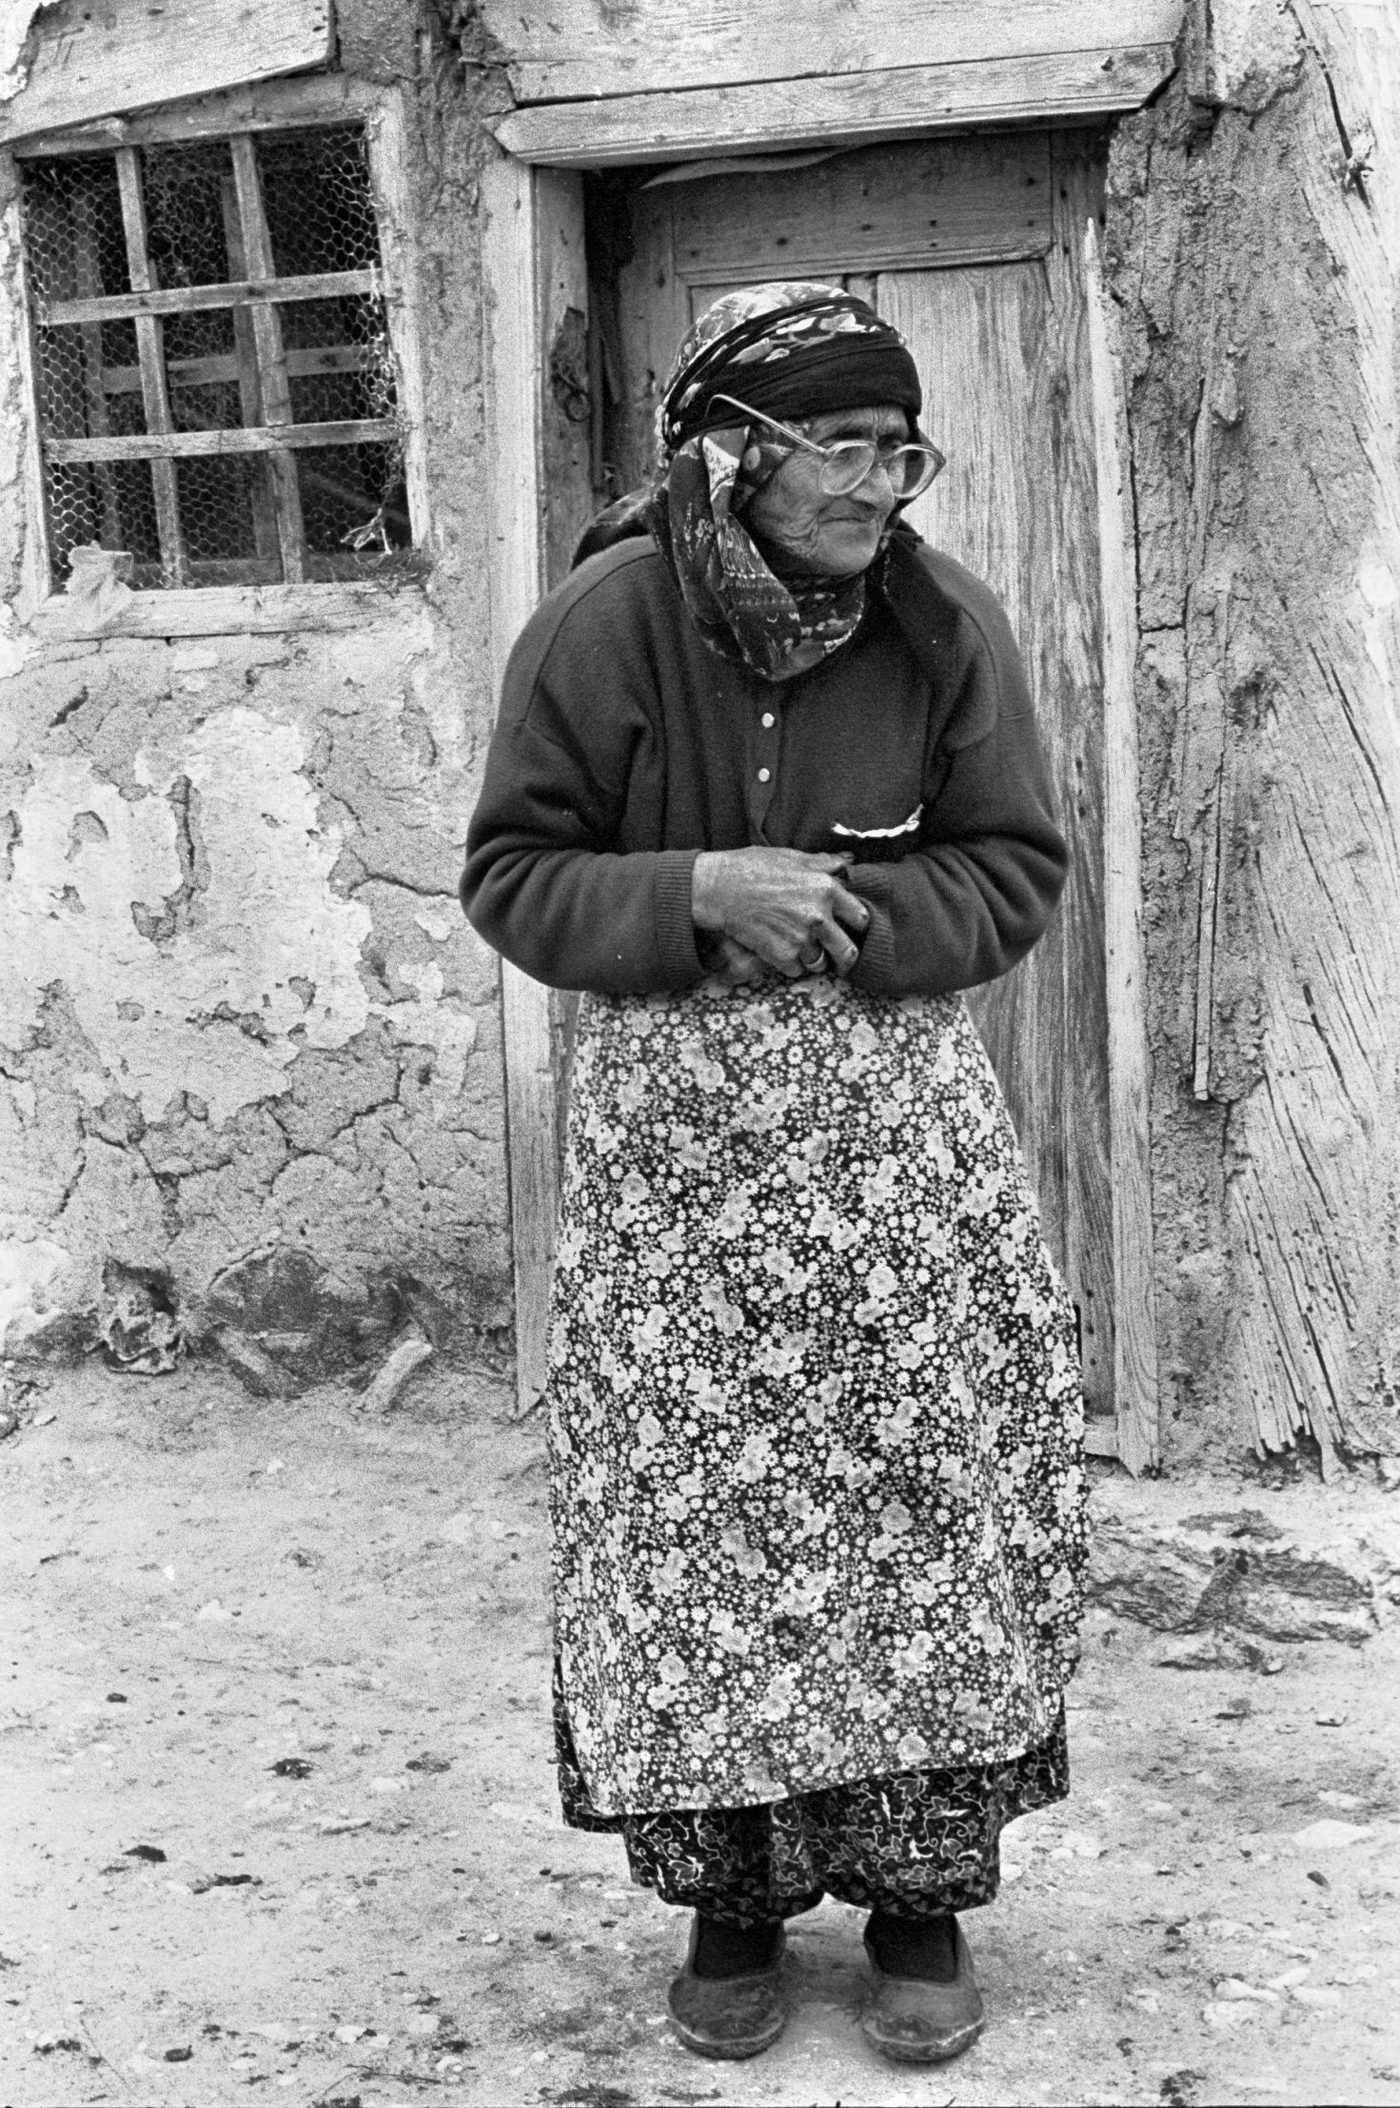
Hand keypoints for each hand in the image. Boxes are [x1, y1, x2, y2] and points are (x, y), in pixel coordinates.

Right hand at [691, 846, 869, 978]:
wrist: (719, 889)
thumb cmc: (752, 867)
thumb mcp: (791, 857)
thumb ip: (822, 863)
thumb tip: (846, 861)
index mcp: (826, 889)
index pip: (860, 916)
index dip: (857, 924)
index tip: (851, 928)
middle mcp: (819, 916)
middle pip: (847, 950)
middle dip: (845, 957)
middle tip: (841, 960)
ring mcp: (801, 939)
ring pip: (820, 963)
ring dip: (813, 959)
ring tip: (800, 949)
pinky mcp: (782, 955)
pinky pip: (796, 970)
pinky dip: (789, 964)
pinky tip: (779, 950)